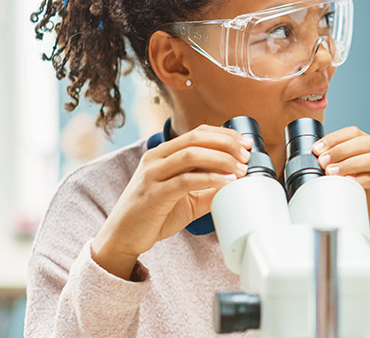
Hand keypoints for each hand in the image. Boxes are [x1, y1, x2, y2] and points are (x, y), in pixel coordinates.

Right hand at [91, 125, 251, 278]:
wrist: (122, 237)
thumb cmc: (153, 215)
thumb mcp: (186, 199)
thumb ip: (208, 189)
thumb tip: (237, 184)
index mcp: (163, 154)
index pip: (197, 133)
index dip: (224, 135)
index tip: (246, 143)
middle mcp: (156, 158)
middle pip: (196, 139)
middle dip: (226, 144)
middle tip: (247, 156)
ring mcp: (152, 174)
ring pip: (191, 155)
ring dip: (221, 159)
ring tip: (241, 170)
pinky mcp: (153, 194)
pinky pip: (185, 180)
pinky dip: (210, 179)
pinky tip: (227, 183)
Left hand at [313, 127, 369, 244]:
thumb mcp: (355, 183)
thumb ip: (340, 173)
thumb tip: (311, 169)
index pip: (356, 134)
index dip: (336, 138)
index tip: (317, 148)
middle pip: (367, 142)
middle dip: (341, 149)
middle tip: (322, 160)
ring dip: (352, 163)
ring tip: (333, 172)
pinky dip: (367, 180)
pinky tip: (352, 183)